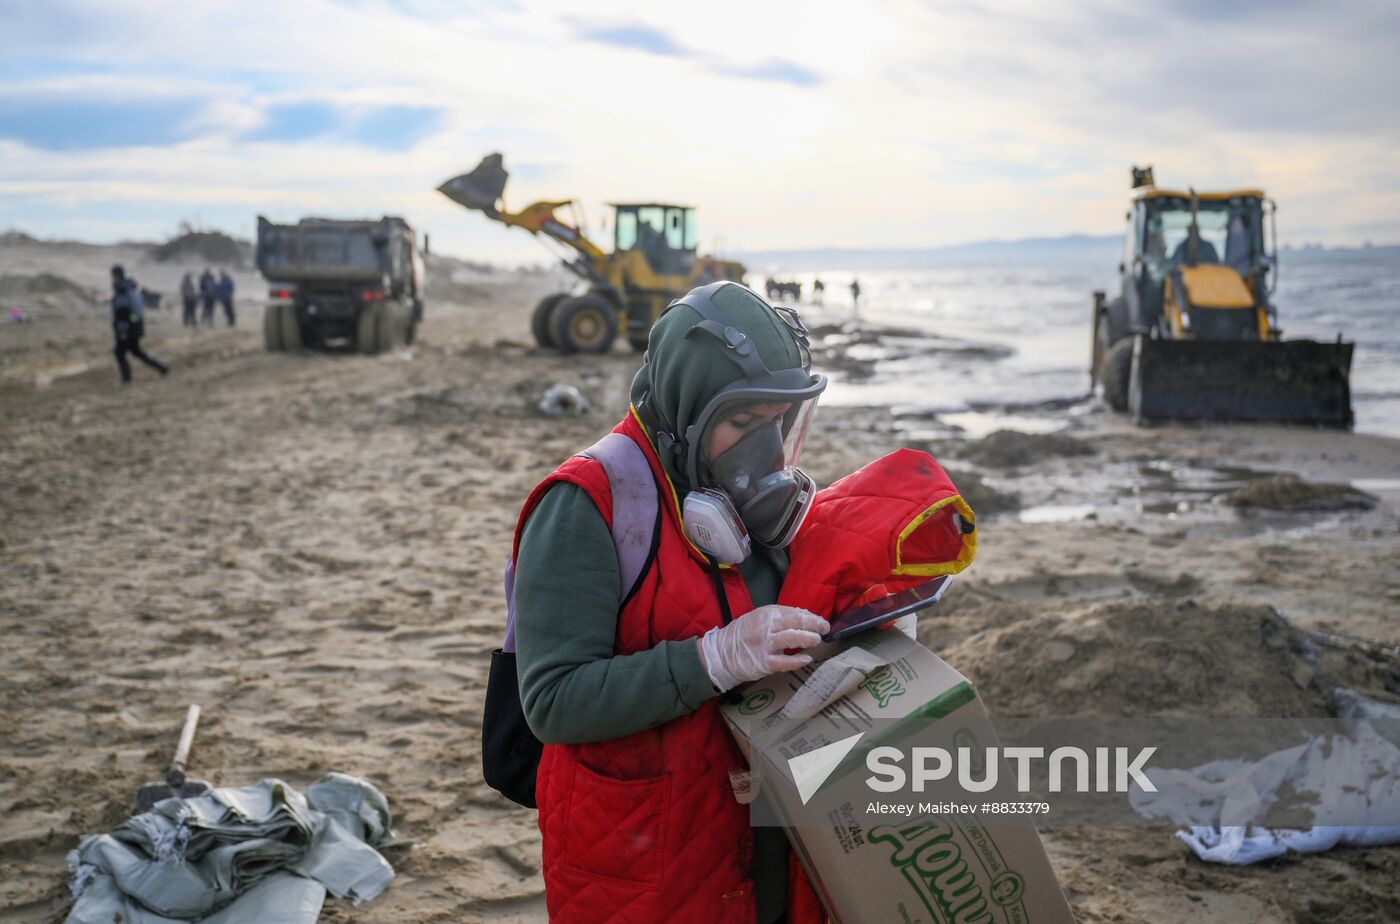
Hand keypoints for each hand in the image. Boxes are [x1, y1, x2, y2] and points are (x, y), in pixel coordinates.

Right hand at [697, 605, 829, 693]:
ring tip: (817, 640)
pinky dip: (797, 660)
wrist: (721, 653)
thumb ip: (779, 618)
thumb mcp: (759, 619)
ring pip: (791, 638)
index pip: (794, 612)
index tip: (820, 621)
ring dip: (808, 638)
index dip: (811, 616)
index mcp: (766, 613)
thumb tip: (806, 618)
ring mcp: (763, 645)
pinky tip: (807, 659)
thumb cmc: (744, 635)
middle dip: (815, 624)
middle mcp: (765, 626)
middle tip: (825, 629)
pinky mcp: (762, 663)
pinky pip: (783, 662)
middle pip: (796, 622)